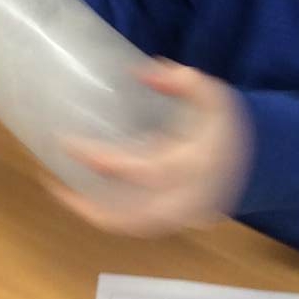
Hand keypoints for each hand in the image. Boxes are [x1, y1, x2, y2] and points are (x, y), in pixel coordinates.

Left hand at [51, 64, 252, 234]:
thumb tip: (142, 72)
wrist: (246, 161)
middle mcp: (186, 198)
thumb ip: (183, 80)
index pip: (144, 171)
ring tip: (60, 192)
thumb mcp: (211, 95)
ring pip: (132, 225)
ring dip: (93, 214)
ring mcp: (178, 215)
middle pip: (134, 212)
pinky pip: (134, 225)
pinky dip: (105, 217)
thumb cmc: (219, 126)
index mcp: (194, 166)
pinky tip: (79, 201)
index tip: (67, 143)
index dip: (104, 161)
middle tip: (53, 181)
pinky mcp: (170, 220)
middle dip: (89, 201)